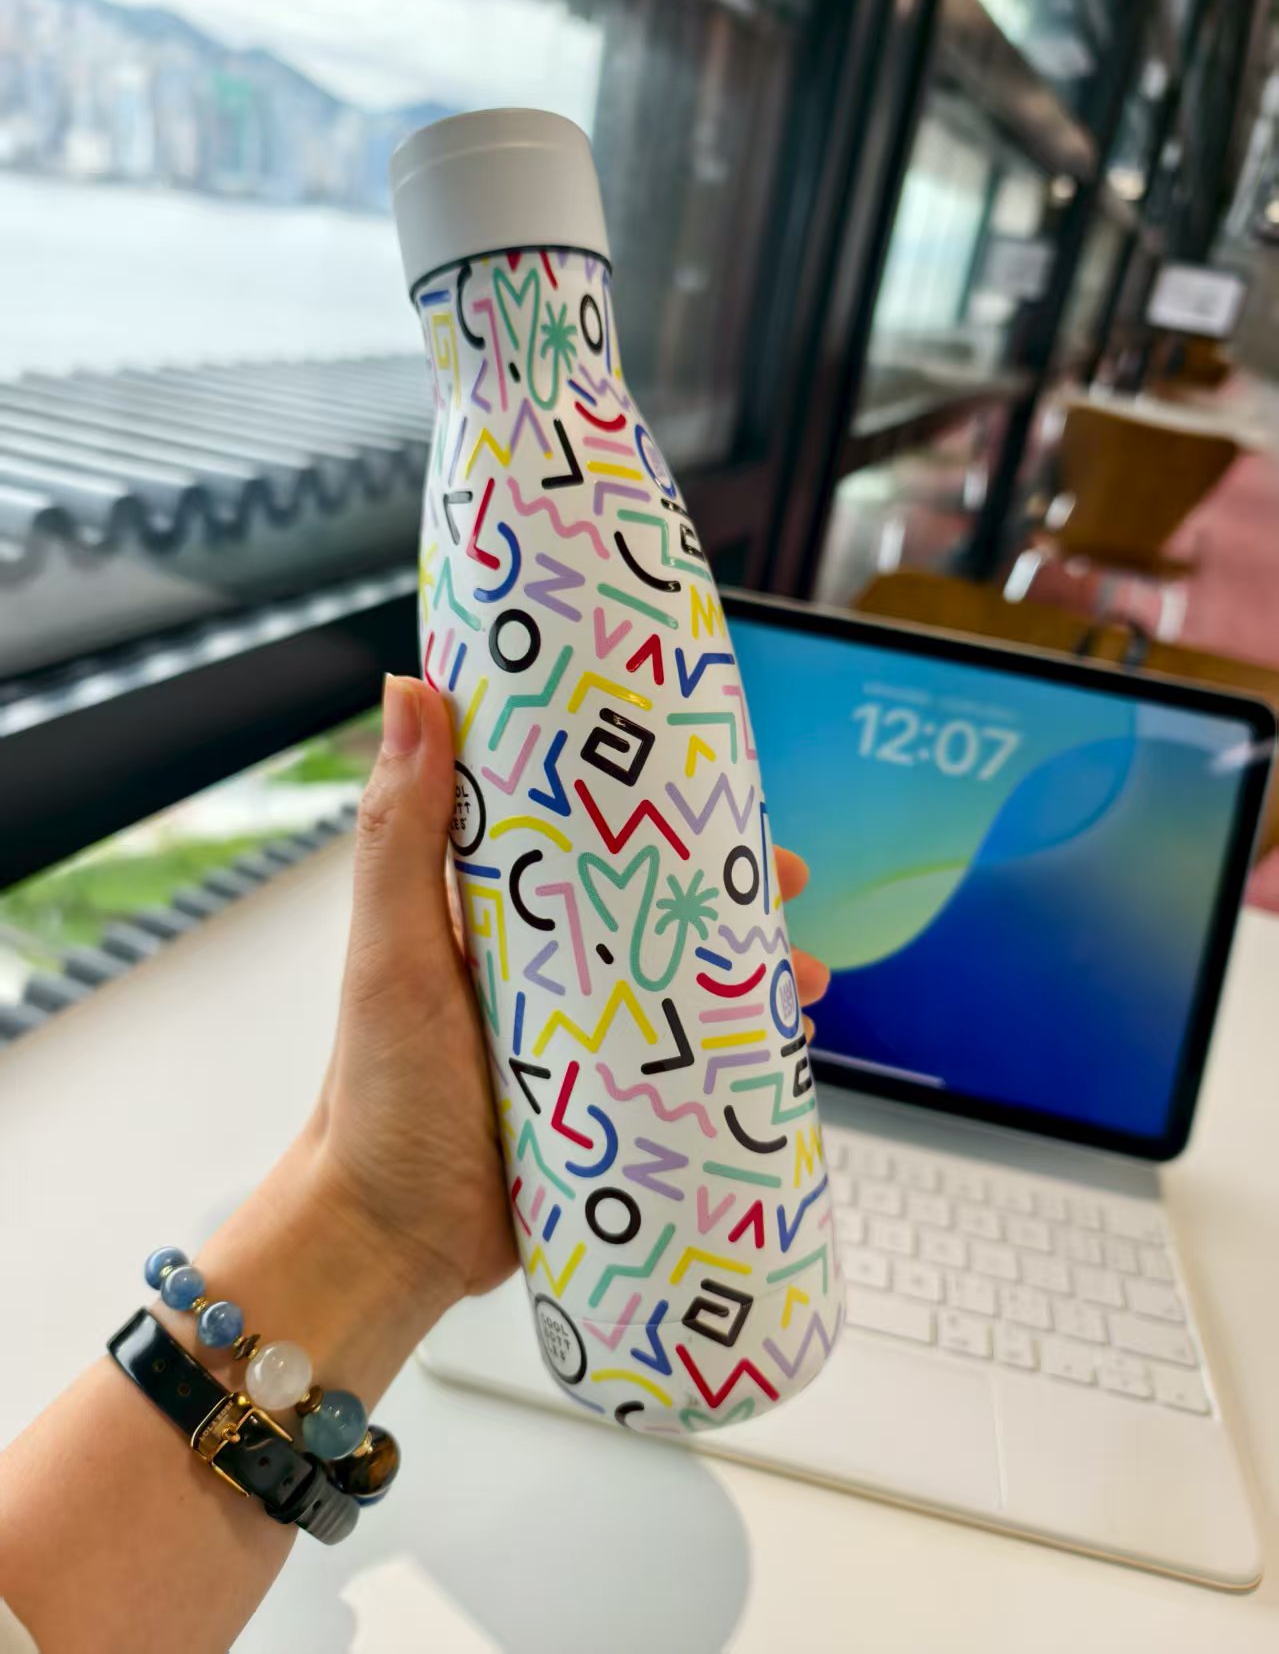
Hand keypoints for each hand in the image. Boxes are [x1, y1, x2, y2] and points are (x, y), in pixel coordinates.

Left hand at [313, 675, 830, 1312]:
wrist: (391, 1238)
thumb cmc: (377, 1093)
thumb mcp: (392, 952)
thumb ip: (399, 835)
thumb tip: (409, 693)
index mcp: (497, 905)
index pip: (580, 825)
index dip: (646, 793)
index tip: (708, 769)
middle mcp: (548, 959)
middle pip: (652, 900)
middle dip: (726, 886)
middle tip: (787, 878)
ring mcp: (586, 1028)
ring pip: (683, 977)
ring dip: (749, 967)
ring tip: (803, 973)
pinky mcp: (613, 1095)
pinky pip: (687, 1057)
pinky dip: (739, 1045)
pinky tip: (784, 1046)